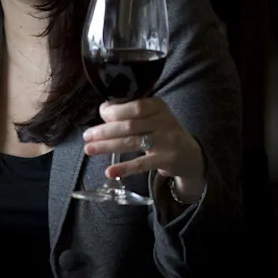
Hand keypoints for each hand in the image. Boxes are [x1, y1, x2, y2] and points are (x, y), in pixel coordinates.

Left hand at [82, 98, 204, 197]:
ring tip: (90, 150)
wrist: (190, 155)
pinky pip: (142, 164)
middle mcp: (163, 121)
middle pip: (129, 125)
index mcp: (158, 106)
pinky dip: (124, 168)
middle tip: (87, 136)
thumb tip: (104, 110)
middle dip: (105, 131)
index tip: (101, 116)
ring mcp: (166, 141)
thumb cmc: (161, 131)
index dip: (115, 111)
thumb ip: (130, 111)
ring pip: (132, 142)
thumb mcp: (152, 116)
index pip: (135, 106)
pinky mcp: (166, 159)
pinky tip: (109, 172)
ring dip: (107, 146)